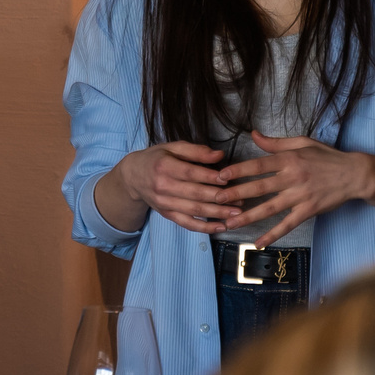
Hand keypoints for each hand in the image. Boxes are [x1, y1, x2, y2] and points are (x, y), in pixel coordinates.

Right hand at [115, 141, 233, 234]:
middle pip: (195, 194)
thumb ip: (196, 151)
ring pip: (194, 210)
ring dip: (217, 214)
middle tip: (241, 199)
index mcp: (164, 166)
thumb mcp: (172, 147)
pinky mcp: (166, 214)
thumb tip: (219, 155)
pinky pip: (187, 223)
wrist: (133, 177)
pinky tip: (220, 227)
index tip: (229, 179)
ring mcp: (164, 203)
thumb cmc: (156, 158)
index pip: (191, 173)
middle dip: (219, 198)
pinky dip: (204, 228)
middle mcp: (163, 186)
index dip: (211, 177)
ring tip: (236, 214)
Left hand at [217, 134, 374, 244]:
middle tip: (216, 200)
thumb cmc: (327, 157)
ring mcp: (300, 196)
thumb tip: (252, 134)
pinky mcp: (308, 211)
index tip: (220, 176)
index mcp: (289, 159)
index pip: (258, 165)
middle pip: (259, 187)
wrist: (354, 174)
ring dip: (248, 216)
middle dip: (236, 194)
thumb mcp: (302, 143)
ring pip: (270, 208)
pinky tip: (258, 242)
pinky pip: (287, 225)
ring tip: (229, 223)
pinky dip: (273, 234)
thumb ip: (275, 142)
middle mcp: (293, 177)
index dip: (238, 170)